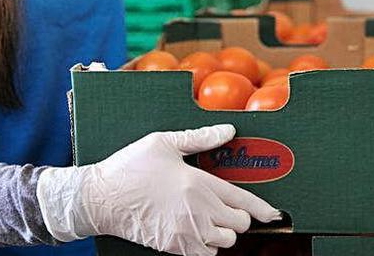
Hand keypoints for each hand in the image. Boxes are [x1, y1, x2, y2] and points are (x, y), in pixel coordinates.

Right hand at [37, 124, 281, 254]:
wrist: (99, 199)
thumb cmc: (129, 167)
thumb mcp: (164, 143)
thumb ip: (200, 138)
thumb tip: (228, 130)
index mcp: (198, 184)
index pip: (243, 201)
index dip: (263, 209)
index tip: (273, 213)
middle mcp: (197, 211)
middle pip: (238, 225)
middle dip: (238, 217)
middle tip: (226, 207)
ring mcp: (185, 233)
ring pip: (224, 243)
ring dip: (222, 233)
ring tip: (209, 219)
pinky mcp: (173, 247)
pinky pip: (205, 255)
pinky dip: (207, 246)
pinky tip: (196, 231)